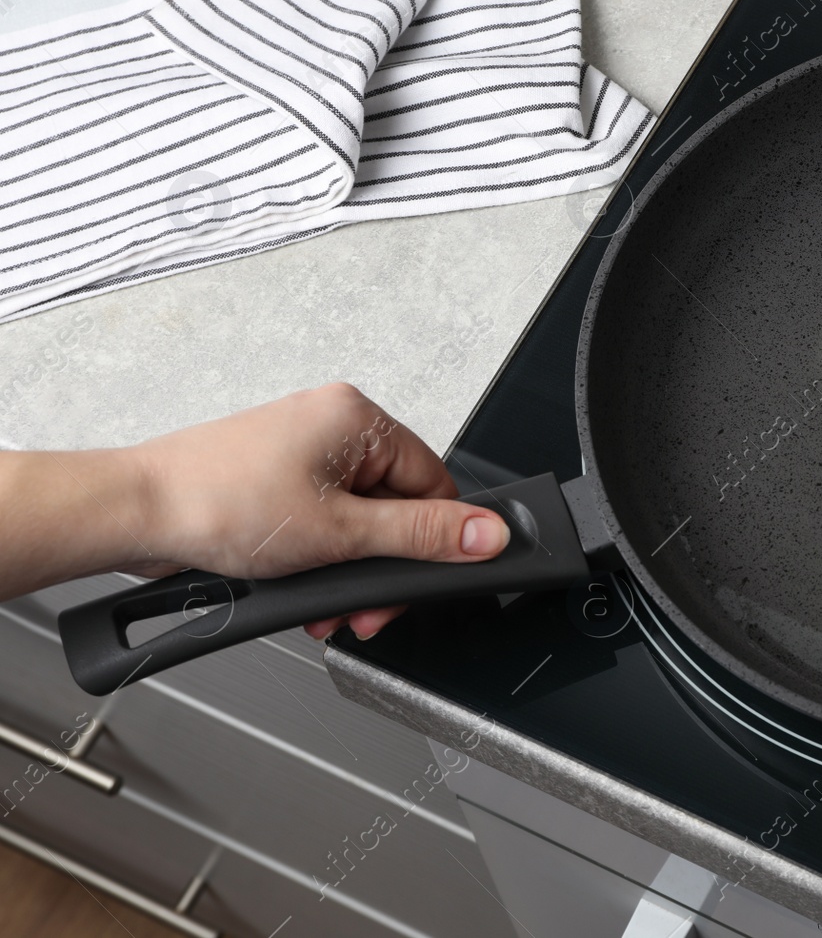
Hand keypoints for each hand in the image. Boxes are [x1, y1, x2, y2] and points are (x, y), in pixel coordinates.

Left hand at [124, 383, 508, 638]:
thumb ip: (421, 537)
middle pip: (396, 506)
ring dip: (346, 571)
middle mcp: (331, 425)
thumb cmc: (215, 504)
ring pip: (358, 521)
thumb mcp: (339, 533)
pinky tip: (299, 586)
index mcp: (356, 417)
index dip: (428, 541)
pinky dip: (318, 560)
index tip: (409, 583)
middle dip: (379, 566)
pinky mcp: (275, 479)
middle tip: (361, 607)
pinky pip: (323, 521)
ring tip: (321, 603)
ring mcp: (300, 452)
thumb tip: (486, 533)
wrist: (132, 515)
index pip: (434, 482)